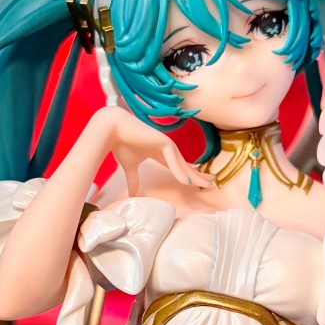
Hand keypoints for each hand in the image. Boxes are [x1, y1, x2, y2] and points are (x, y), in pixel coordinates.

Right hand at [94, 106, 212, 196]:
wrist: (112, 129)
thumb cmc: (121, 144)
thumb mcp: (130, 167)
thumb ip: (134, 180)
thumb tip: (132, 195)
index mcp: (160, 152)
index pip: (179, 166)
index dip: (189, 174)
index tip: (198, 183)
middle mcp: (167, 147)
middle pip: (186, 165)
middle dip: (199, 175)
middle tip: (212, 184)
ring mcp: (166, 143)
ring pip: (183, 163)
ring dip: (195, 175)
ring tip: (206, 184)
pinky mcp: (163, 141)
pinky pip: (173, 160)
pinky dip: (179, 171)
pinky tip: (186, 181)